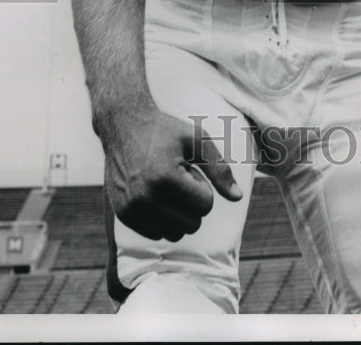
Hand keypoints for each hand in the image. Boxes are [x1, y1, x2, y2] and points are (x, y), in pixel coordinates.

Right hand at [99, 103, 242, 241]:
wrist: (124, 125)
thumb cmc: (165, 130)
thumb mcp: (197, 140)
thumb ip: (219, 169)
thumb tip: (237, 197)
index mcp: (164, 178)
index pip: (205, 206)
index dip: (203, 186)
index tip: (189, 169)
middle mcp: (144, 198)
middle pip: (192, 224)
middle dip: (192, 202)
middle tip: (178, 177)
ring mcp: (131, 209)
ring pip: (175, 234)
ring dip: (178, 213)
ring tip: (167, 186)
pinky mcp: (123, 215)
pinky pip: (156, 234)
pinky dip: (162, 219)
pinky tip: (155, 194)